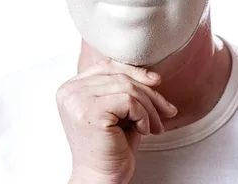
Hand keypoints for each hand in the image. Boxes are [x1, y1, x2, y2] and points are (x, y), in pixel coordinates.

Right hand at [57, 57, 177, 183]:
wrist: (101, 178)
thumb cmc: (112, 147)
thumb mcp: (119, 110)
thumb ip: (125, 88)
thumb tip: (154, 75)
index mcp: (72, 88)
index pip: (107, 65)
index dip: (135, 71)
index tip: (157, 83)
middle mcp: (70, 91)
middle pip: (120, 76)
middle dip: (150, 93)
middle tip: (167, 111)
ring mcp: (77, 100)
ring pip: (128, 88)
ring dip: (150, 107)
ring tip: (156, 126)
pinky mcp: (90, 112)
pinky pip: (129, 101)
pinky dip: (143, 115)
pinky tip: (144, 130)